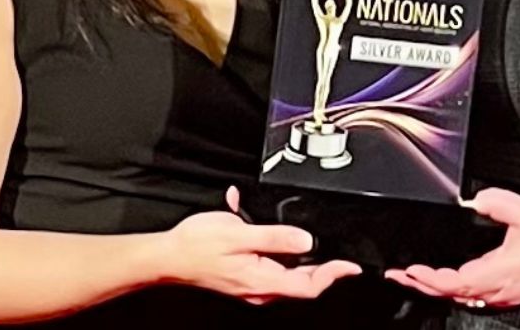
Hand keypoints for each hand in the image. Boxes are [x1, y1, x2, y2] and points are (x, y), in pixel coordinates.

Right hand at [160, 187, 360, 303]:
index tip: (351, 265)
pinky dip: (281, 250)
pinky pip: (273, 267)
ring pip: (290, 274)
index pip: (308, 286)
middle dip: (324, 264)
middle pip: (303, 281)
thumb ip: (275, 237)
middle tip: (339, 247)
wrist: (167, 255)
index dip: (333, 275)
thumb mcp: (239, 234)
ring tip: (305, 232)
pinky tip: (273, 232)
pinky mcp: (247, 276)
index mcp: (261, 281)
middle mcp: (260, 288)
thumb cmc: (196, 246)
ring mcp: (253, 284)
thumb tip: (306, 238)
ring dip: (301, 254)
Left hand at [385, 188, 519, 309]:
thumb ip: (495, 202)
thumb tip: (476, 199)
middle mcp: (502, 291)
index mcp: (500, 272)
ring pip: (467, 299)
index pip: (451, 282)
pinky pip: (483, 298)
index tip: (407, 269)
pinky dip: (462, 291)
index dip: (426, 278)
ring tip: (422, 278)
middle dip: (424, 286)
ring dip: (442, 289)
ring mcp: (511, 296)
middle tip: (402, 275)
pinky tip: (457, 282)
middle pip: (453, 295)